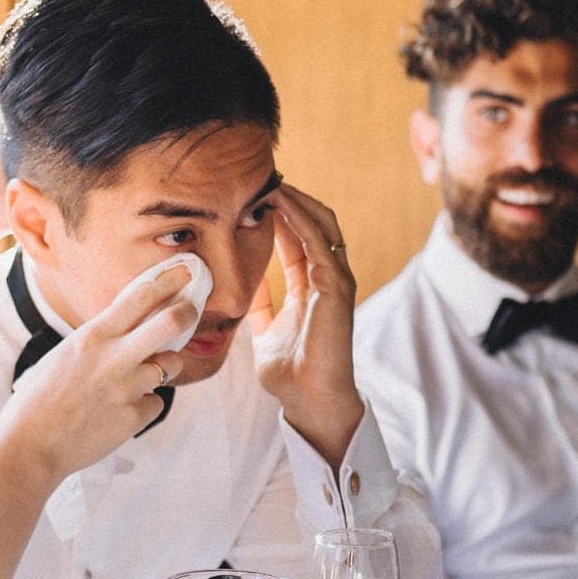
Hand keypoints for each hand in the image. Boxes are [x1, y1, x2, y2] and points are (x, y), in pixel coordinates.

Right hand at [0, 262, 194, 484]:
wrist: (31, 445)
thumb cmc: (40, 399)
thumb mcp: (65, 355)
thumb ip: (98, 342)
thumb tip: (126, 331)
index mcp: (93, 336)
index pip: (139, 297)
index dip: (168, 280)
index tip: (185, 271)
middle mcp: (114, 357)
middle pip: (170, 323)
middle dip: (187, 314)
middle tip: (190, 313)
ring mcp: (127, 388)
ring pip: (170, 365)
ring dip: (164, 368)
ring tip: (139, 378)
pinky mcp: (134, 417)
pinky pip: (155, 403)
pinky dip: (144, 406)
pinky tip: (119, 412)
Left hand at [249, 184, 364, 466]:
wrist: (309, 400)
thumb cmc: (290, 373)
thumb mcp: (264, 330)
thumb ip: (259, 305)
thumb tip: (240, 285)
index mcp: (312, 286)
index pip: (298, 237)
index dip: (280, 213)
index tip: (254, 194)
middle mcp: (328, 278)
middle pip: (315, 222)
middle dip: (291, 198)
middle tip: (262, 177)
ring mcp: (336, 281)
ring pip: (322, 224)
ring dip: (297, 200)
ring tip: (271, 180)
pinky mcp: (337, 288)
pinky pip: (320, 243)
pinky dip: (301, 220)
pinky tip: (281, 203)